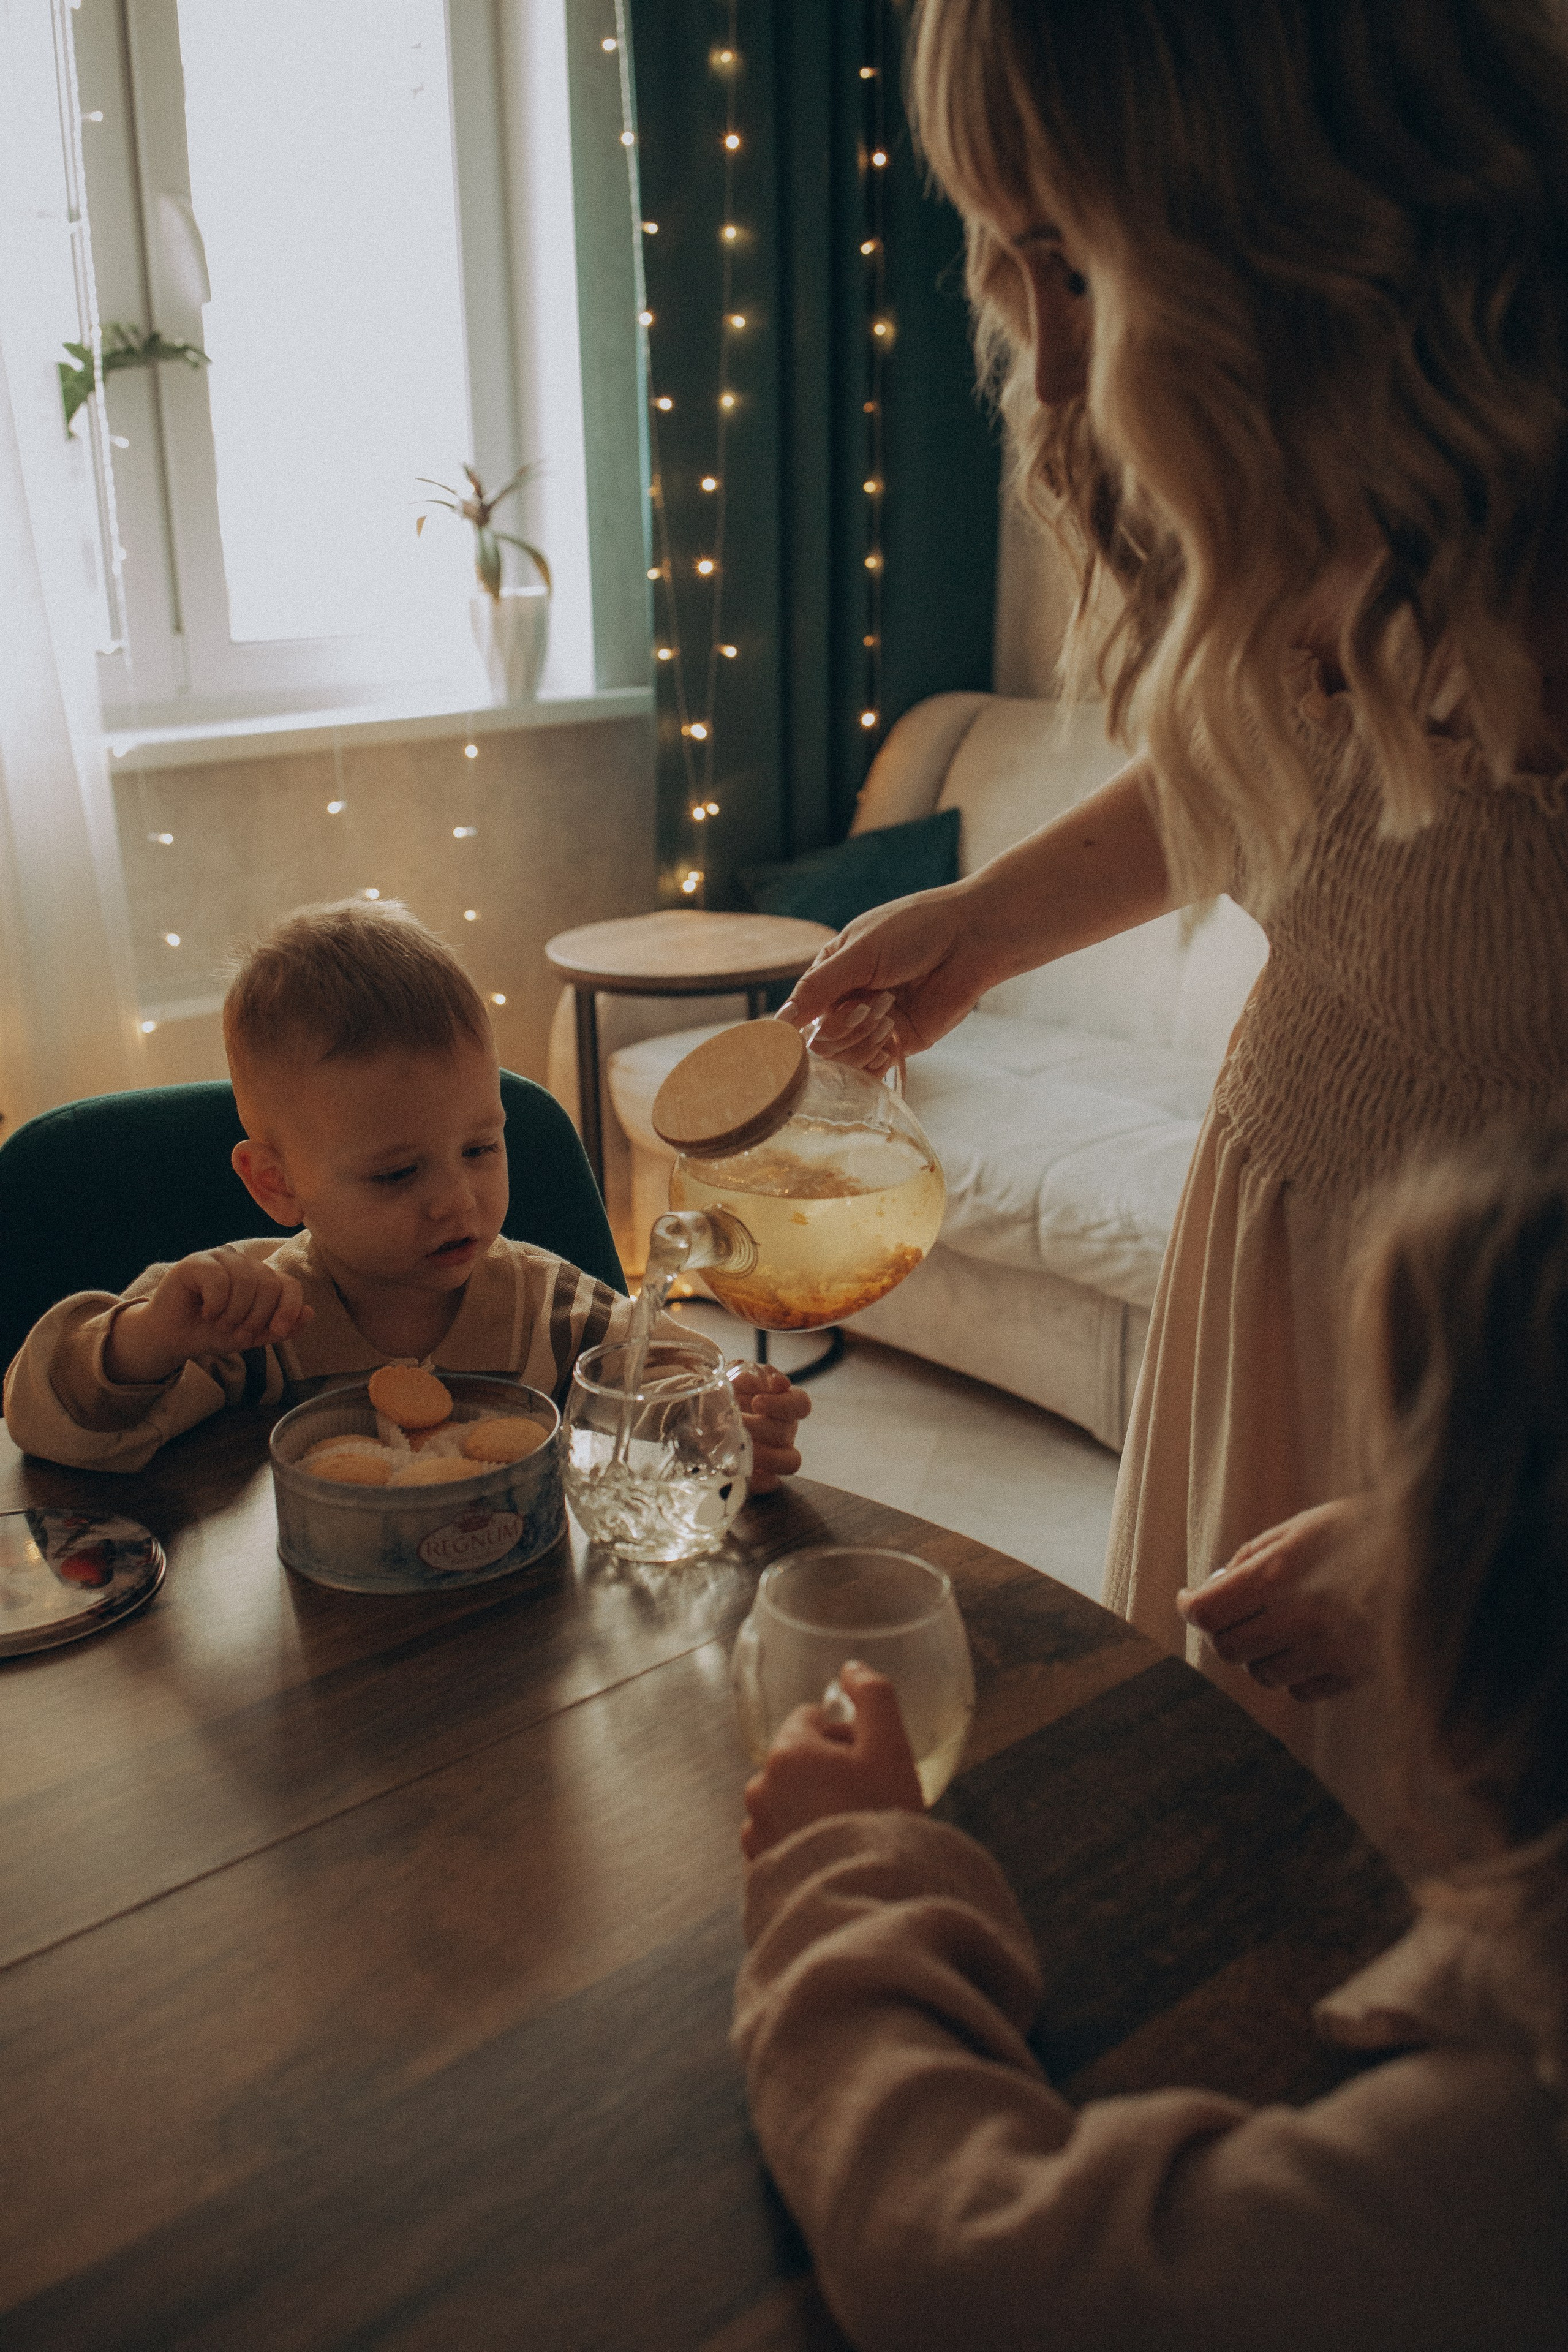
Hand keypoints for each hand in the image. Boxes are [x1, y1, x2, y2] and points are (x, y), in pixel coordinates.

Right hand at [104, 1248, 312, 1384]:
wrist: (174, 1337)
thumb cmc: (212, 1333)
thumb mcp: (251, 1336)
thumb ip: (280, 1327)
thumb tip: (309, 1313)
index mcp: (262, 1279)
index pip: (290, 1285)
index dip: (289, 1308)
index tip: (277, 1331)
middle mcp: (245, 1264)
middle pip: (270, 1284)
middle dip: (257, 1317)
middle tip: (237, 1333)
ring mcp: (221, 1259)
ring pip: (246, 1279)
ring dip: (235, 1312)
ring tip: (220, 1324)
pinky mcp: (197, 1261)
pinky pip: (219, 1278)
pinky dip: (216, 1303)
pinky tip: (207, 1312)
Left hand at [730, 1362, 810, 1492]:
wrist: (699, 1411)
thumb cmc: (725, 1391)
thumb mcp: (737, 1374)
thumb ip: (758, 1375)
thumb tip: (781, 1384)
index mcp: (784, 1404)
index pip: (801, 1404)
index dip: (783, 1404)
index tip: (756, 1402)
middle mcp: (784, 1430)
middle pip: (787, 1432)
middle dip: (760, 1428)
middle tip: (737, 1424)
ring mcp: (776, 1455)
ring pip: (790, 1462)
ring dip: (765, 1454)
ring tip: (740, 1446)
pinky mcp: (762, 1475)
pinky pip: (770, 1483)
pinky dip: (756, 1478)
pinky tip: (736, 1467)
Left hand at [741, 1662, 923, 1860]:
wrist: (868, 1896)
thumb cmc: (881, 1818)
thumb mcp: (891, 1747)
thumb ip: (874, 1696)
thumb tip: (852, 1668)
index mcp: (788, 1751)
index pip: (811, 1720)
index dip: (846, 1736)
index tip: (869, 1763)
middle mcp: (760, 1786)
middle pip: (798, 1760)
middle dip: (828, 1771)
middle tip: (866, 1798)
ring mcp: (755, 1828)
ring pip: (788, 1798)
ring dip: (812, 1805)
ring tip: (849, 1829)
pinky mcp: (757, 1864)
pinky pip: (780, 1836)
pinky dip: (800, 1839)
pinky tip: (832, 1853)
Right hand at [777, 883, 989, 1072]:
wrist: (970, 940)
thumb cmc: (914, 931)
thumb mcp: (860, 952)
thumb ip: (819, 987)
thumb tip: (781, 1021)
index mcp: (831, 973)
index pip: (802, 1011)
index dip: (809, 1019)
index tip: (824, 1016)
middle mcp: (847, 1002)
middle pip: (821, 1041)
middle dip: (842, 1028)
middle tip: (870, 1005)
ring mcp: (872, 1026)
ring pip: (844, 1059)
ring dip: (861, 1041)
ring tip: (888, 1012)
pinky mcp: (898, 1044)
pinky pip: (871, 1069)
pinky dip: (874, 1061)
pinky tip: (889, 1037)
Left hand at [1178, 1498, 1377, 1702]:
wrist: (1445, 1551)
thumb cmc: (1369, 1528)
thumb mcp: (1306, 1525)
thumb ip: (1254, 1556)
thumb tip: (1215, 1584)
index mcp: (1282, 1573)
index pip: (1208, 1612)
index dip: (1191, 1606)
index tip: (1192, 1598)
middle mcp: (1302, 1618)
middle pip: (1229, 1649)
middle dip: (1224, 1630)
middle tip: (1235, 1612)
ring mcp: (1332, 1651)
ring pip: (1264, 1674)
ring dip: (1260, 1653)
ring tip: (1280, 1626)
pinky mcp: (1358, 1674)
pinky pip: (1303, 1691)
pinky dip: (1295, 1675)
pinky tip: (1309, 1647)